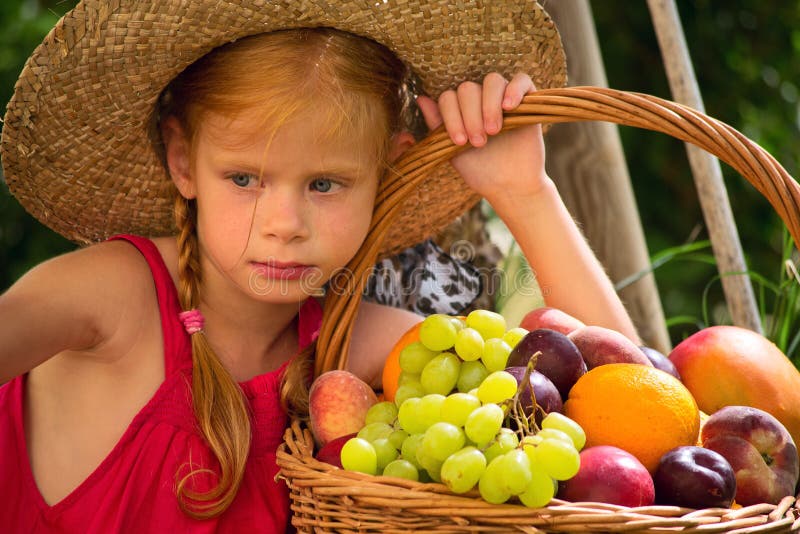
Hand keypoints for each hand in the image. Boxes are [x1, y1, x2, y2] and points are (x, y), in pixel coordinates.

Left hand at [416, 73, 548, 201]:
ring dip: (489, 105)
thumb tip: (420, 98)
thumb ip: (437, 125)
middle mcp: (480, 100)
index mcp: (460, 110)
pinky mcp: (528, 100)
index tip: (460, 142)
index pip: (448, 98)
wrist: (511, 186)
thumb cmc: (480, 171)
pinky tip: (509, 107)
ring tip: (494, 130)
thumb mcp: (452, 151)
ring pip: (492, 81)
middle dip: (470, 115)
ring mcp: (503, 98)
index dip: (452, 117)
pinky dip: (514, 89)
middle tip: (479, 142)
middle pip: (467, 88)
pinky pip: (521, 80)